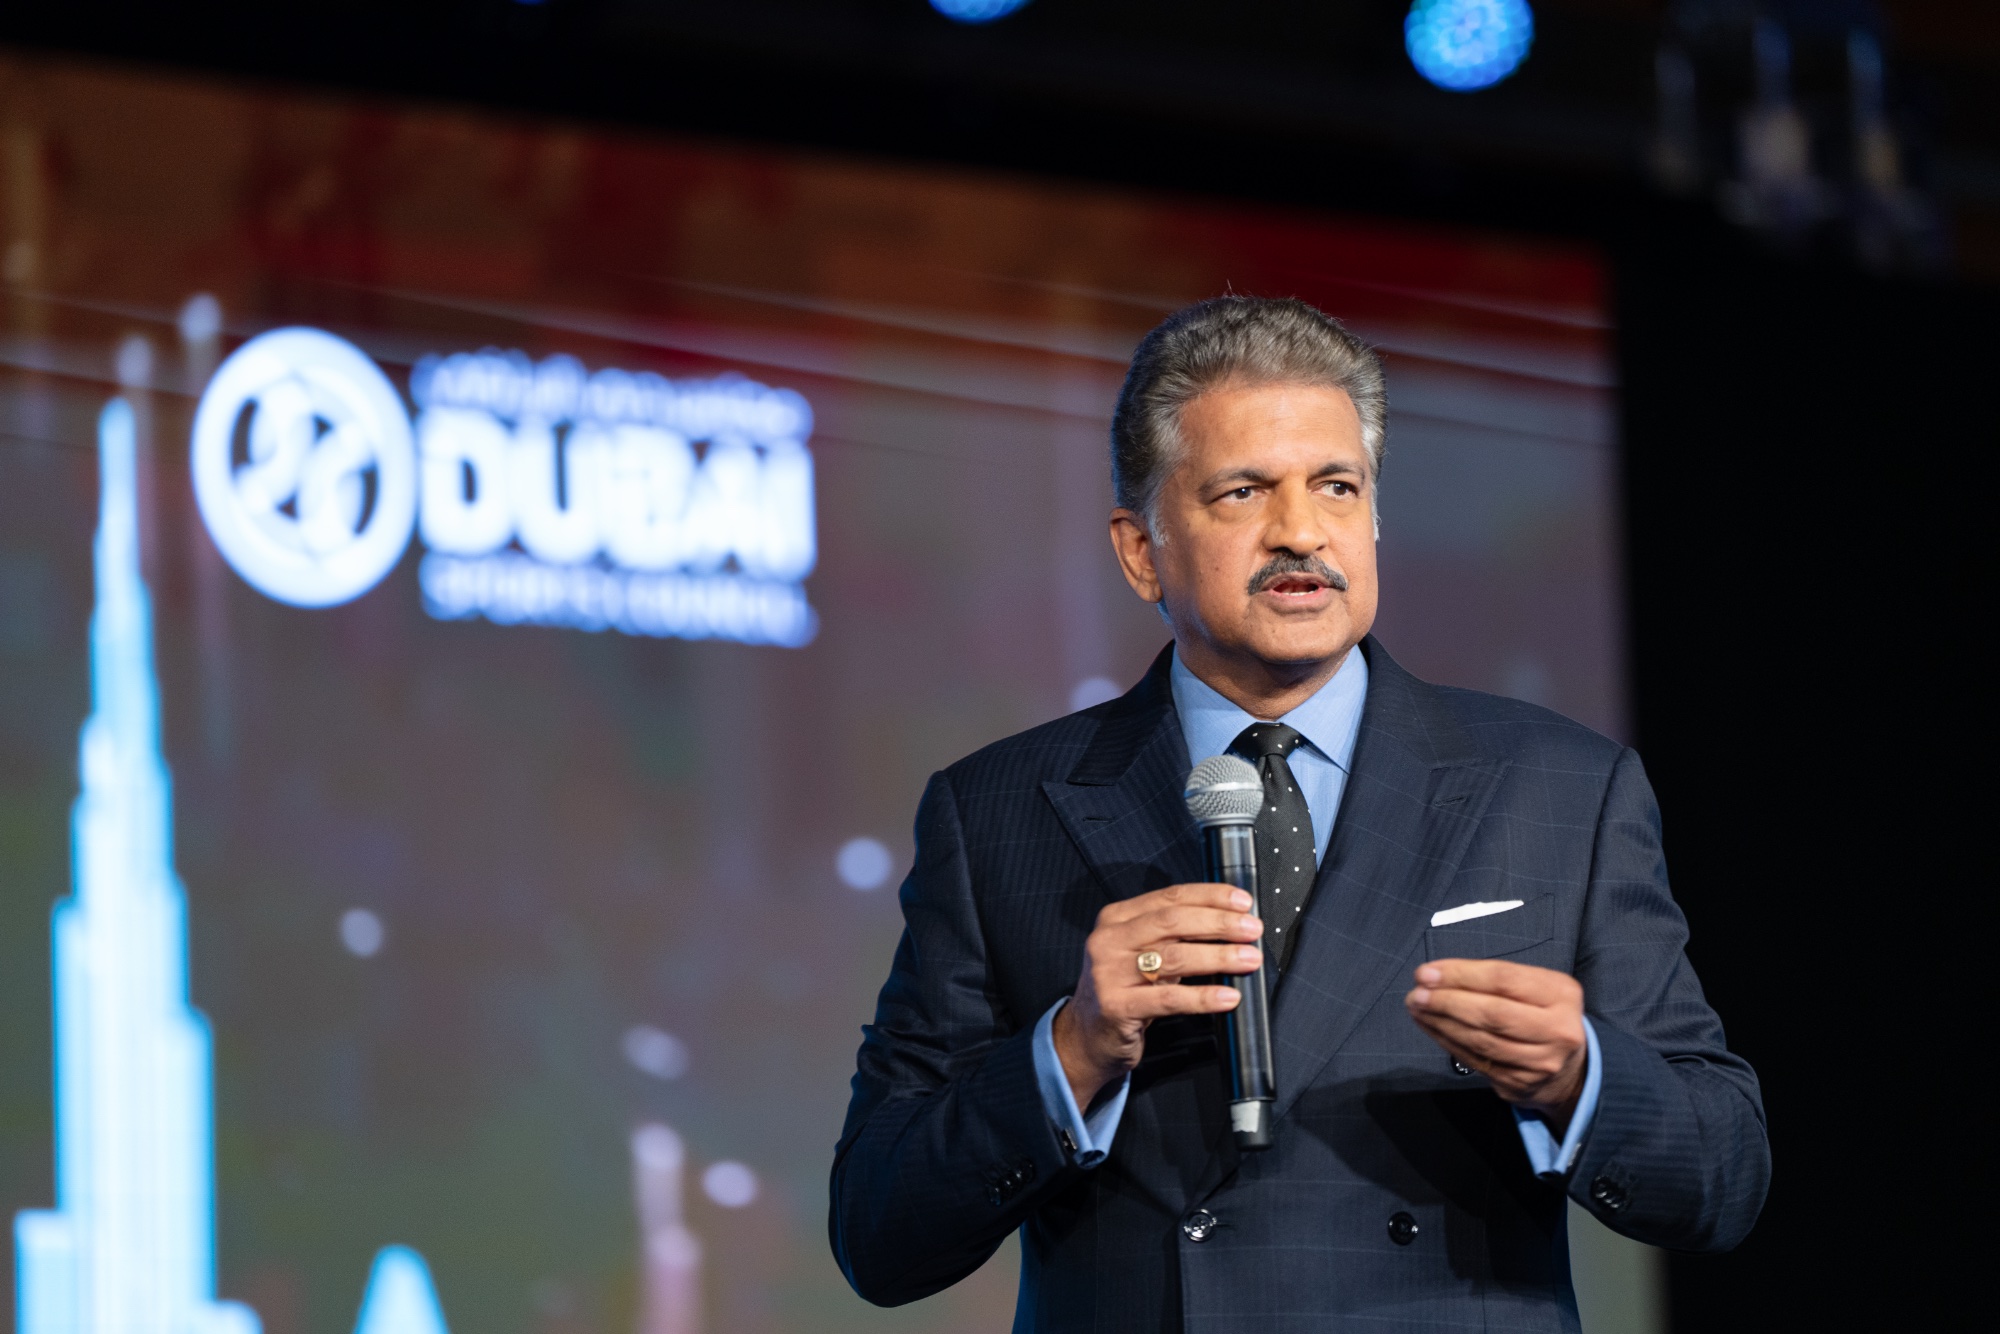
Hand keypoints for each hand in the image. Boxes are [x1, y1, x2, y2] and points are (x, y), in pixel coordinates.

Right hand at [1052, 883, 1262, 1109]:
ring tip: (1248, 960)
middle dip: (1219, 923)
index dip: (1210, 896)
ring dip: (1218, 957)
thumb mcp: (1141, 954)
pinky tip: (1227, 997)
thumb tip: (1229, 924)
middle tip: (1252, 930)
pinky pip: (1169, 998)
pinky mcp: (1116, 1006)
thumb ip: (1173, 936)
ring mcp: (1110, 973)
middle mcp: (1109, 940)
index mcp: (1116, 918)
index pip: (1170, 897)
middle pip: (1173, 921)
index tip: (1242, 902)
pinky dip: (1203, 997)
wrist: (1086, 1037)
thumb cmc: (1124, 992)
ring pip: (1174, 957)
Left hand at [1405, 958, 1587, 1129]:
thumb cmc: (1543, 1015)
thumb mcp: (1536, 986)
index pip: (1503, 979)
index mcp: (1562, 995)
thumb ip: (1493, 978)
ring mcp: (1540, 1062)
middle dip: (1446, 1001)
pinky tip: (1430, 1027)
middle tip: (1416, 993)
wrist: (1571, 1070)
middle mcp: (1558, 1030)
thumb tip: (1436, 975)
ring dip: (1440, 1022)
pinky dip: (1447, 1041)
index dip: (1460, 975)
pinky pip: (1475, 1060)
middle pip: (1492, 1013)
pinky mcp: (1520, 1084)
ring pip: (1480, 1040)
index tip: (1427, 972)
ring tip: (1417, 1007)